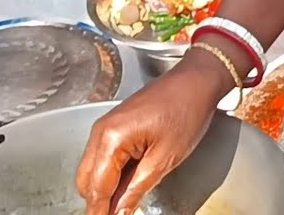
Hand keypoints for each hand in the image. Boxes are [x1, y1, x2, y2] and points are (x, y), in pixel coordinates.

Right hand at [75, 53, 226, 214]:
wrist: (196, 80)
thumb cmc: (187, 109)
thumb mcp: (166, 157)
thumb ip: (138, 187)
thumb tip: (120, 210)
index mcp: (112, 137)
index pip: (97, 186)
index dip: (99, 210)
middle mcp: (102, 130)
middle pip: (87, 180)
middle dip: (98, 201)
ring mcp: (107, 126)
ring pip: (93, 169)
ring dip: (103, 188)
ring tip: (122, 204)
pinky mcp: (115, 126)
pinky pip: (104, 156)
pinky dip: (110, 173)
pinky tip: (125, 185)